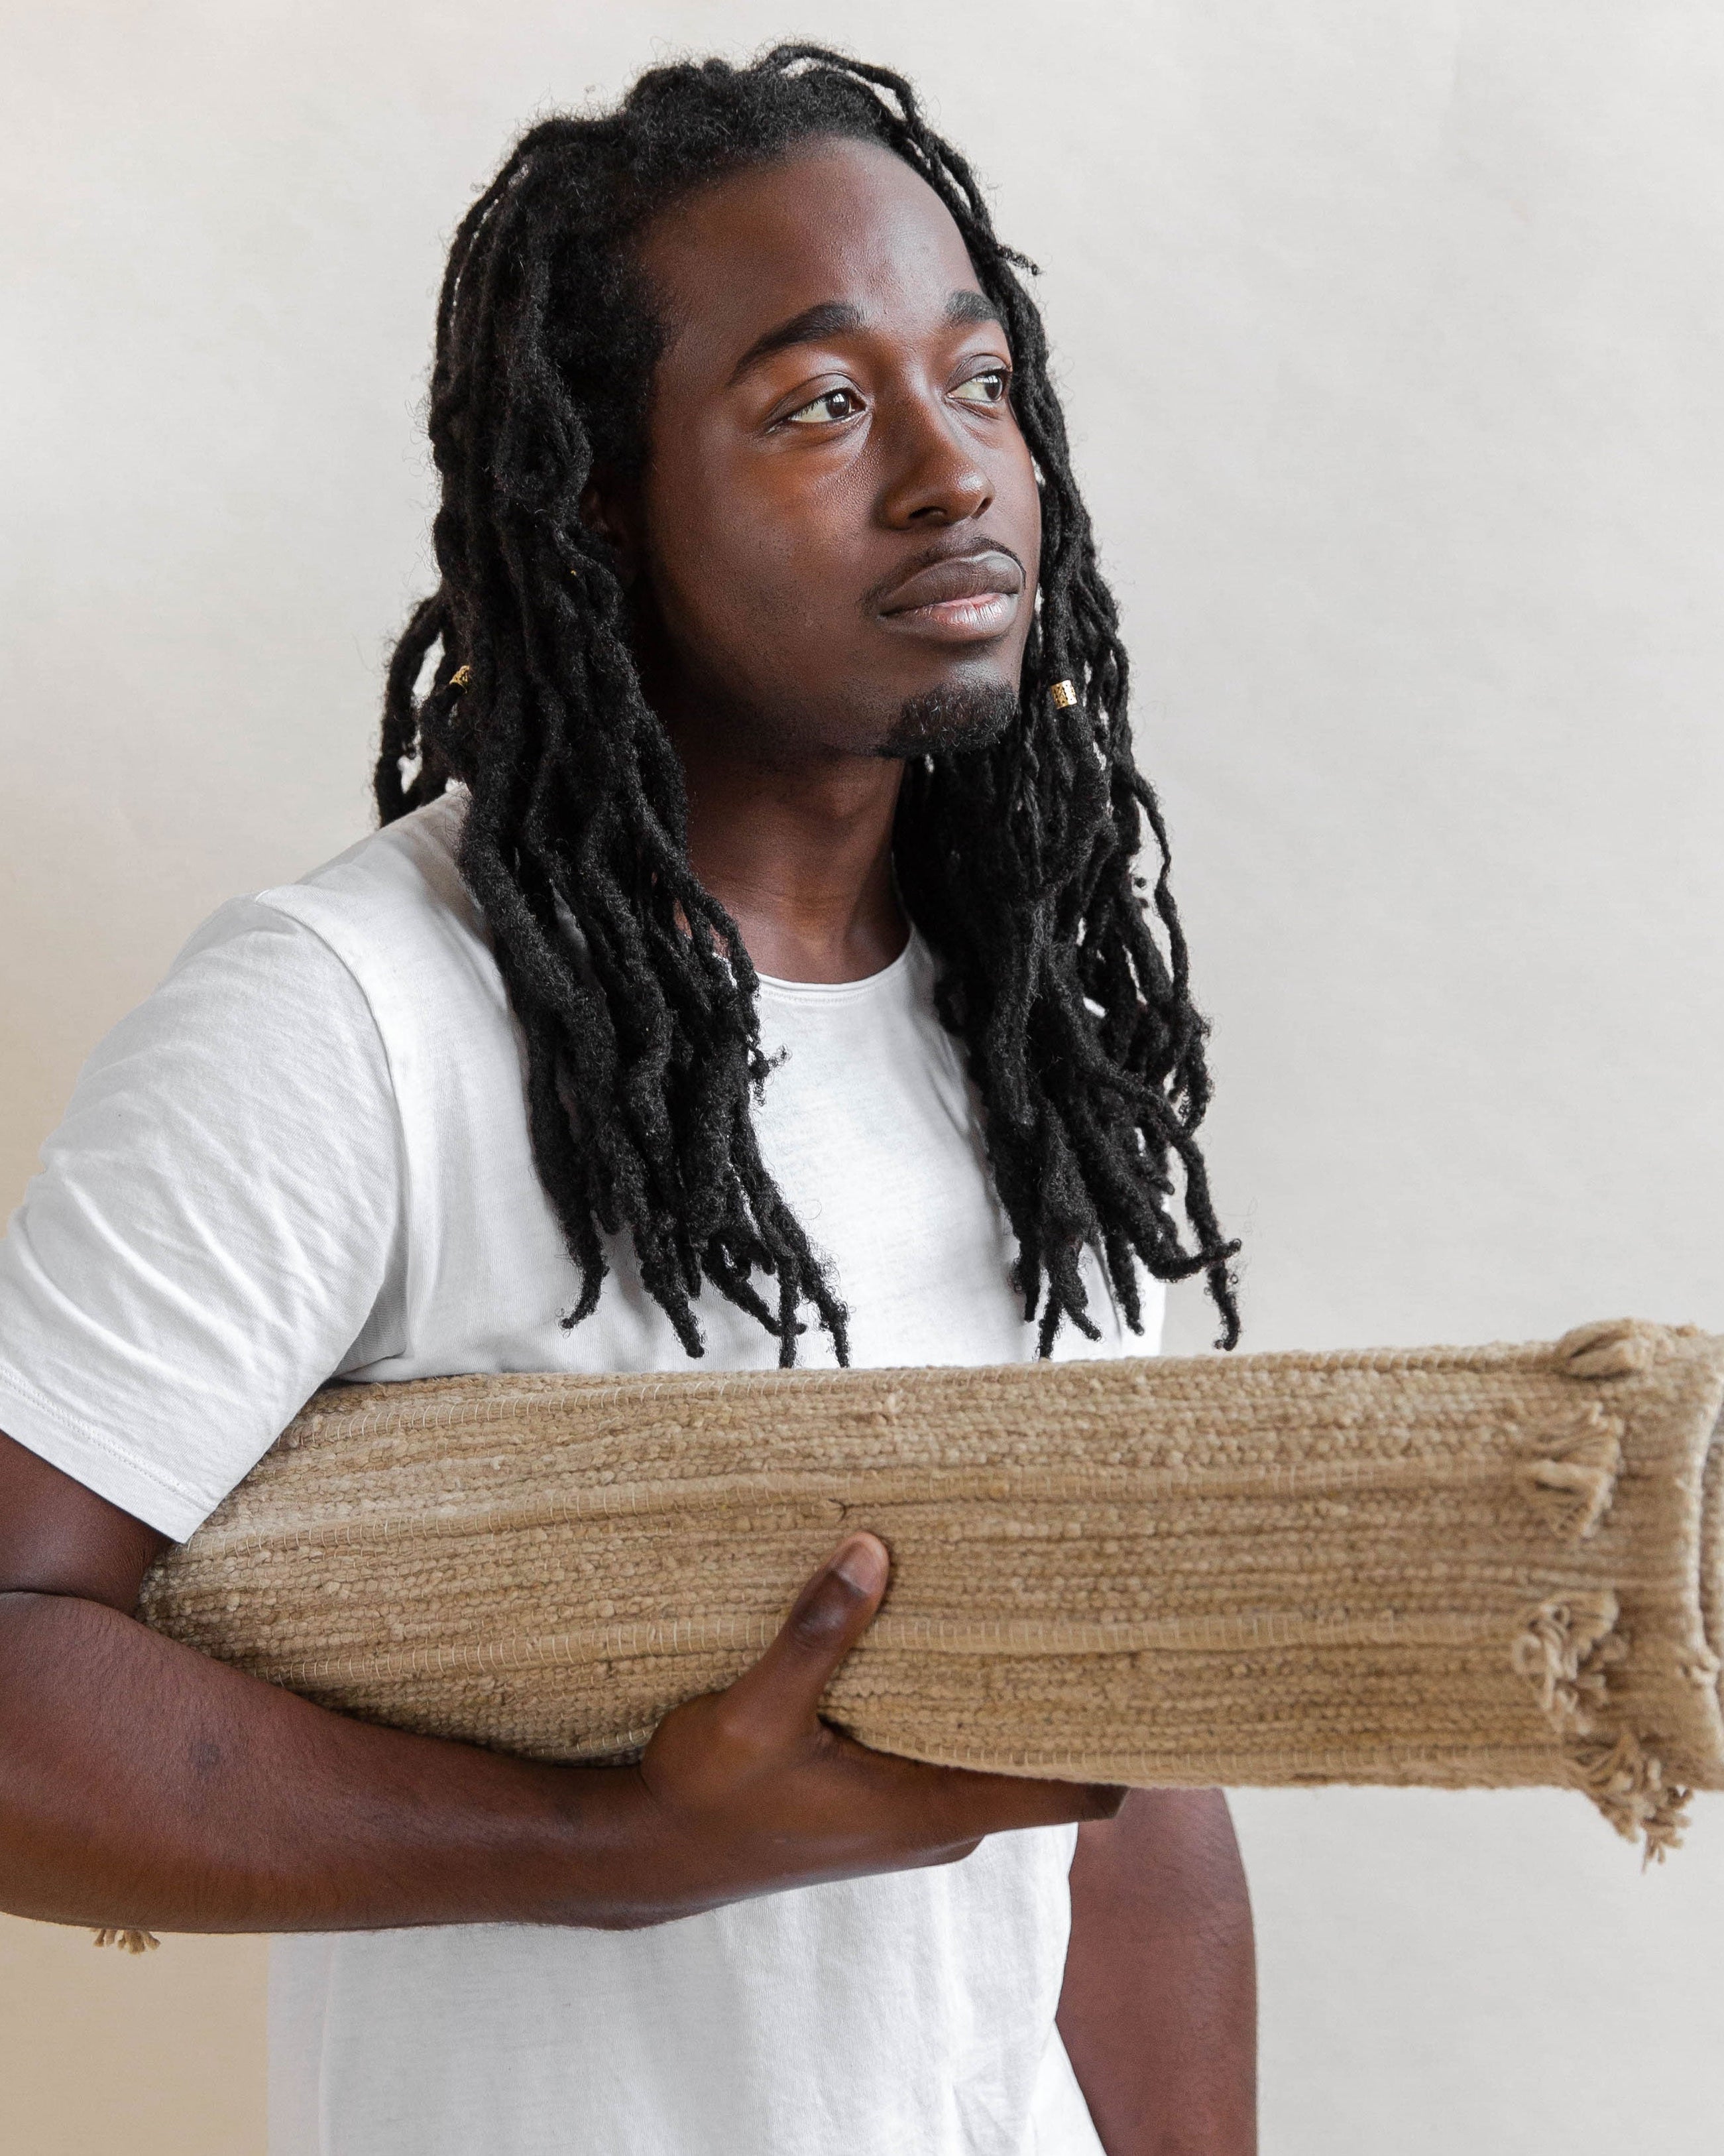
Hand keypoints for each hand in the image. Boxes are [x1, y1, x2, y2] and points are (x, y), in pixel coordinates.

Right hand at [627, 1532, 1124, 1921]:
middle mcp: (941, 1818)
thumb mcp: (753, 1714)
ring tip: (1019, 1594)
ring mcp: (915, 1812)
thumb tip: (871, 1551)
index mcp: (933, 1810)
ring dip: (1004, 1685)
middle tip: (1085, 1594)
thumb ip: (815, 1636)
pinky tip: (943, 1629)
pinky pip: (953, 1743)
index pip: (1079, 1793)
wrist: (650, 1853)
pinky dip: (960, 1695)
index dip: (1125, 1739)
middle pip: (1047, 1755)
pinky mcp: (885, 1798)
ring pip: (996, 1744)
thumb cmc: (703, 1799)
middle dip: (1065, 1685)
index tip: (1141, 1662)